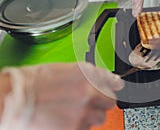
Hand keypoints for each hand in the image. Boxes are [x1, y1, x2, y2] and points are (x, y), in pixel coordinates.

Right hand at [0, 63, 123, 129]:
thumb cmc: (32, 82)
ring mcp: (84, 113)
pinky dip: (79, 125)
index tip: (115, 87)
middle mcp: (89, 93)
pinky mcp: (76, 129)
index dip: (114, 85)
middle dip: (101, 102)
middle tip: (88, 102)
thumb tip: (104, 78)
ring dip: (90, 115)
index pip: (113, 81)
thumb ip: (87, 75)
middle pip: (110, 102)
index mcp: (87, 74)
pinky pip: (86, 128)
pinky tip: (65, 119)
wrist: (12, 99)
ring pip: (99, 118)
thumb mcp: (63, 69)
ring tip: (71, 111)